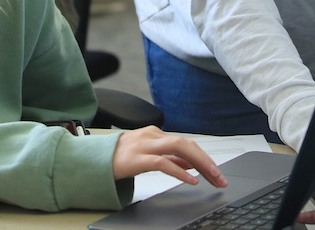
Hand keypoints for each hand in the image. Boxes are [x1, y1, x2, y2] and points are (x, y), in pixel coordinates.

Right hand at [111, 126, 227, 187]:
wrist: (93, 159)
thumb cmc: (121, 158)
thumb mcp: (149, 156)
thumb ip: (170, 159)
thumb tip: (192, 165)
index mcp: (156, 134)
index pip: (187, 143)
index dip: (204, 157)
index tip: (217, 172)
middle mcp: (153, 136)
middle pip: (186, 144)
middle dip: (207, 160)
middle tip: (220, 177)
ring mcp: (145, 145)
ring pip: (179, 147)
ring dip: (199, 163)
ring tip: (212, 177)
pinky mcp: (137, 158)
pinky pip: (163, 162)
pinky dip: (180, 171)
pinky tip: (191, 180)